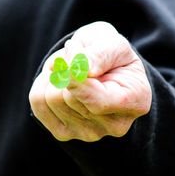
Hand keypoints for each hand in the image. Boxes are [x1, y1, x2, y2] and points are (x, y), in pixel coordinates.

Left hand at [29, 21, 151, 141]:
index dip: (77, 81)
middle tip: (77, 54)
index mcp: (136, 101)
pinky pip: (38, 104)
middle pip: (69, 97)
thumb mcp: (113, 42)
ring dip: (54, 73)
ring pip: (50, 99)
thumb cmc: (109, 53)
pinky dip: (43, 83)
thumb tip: (82, 70)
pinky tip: (59, 80)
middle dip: (66, 67)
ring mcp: (89, 133)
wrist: (99, 67)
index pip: (98, 101)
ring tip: (70, 67)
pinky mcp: (64, 133)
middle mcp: (114, 125)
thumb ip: (101, 53)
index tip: (70, 58)